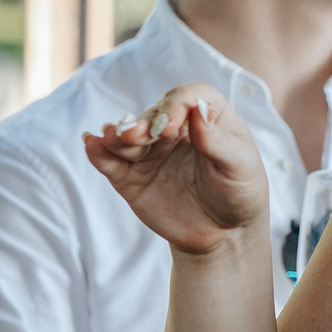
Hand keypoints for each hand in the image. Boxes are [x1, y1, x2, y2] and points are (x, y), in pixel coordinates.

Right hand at [81, 83, 268, 257]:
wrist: (223, 233)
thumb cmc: (239, 192)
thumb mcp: (240, 167)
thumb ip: (219, 140)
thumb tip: (198, 108)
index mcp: (205, 116)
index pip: (185, 97)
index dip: (175, 106)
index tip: (169, 126)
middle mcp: (173, 128)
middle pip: (151, 115)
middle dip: (142, 123)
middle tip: (135, 135)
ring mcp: (150, 152)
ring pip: (127, 136)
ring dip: (118, 135)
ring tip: (112, 137)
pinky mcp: (131, 177)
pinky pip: (111, 162)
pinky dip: (98, 152)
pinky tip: (90, 144)